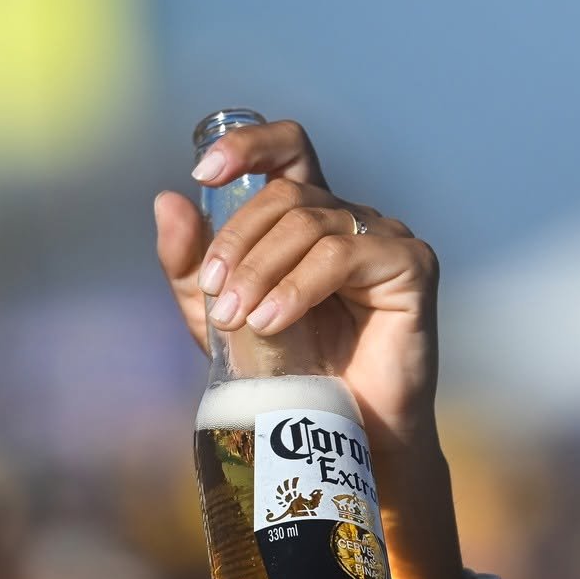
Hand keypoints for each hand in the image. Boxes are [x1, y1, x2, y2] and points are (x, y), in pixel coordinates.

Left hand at [154, 119, 439, 454]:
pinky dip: (298, 287)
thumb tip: (168, 200)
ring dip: (261, 272)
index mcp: (307, 216)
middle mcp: (349, 218)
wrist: (339, 432)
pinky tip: (273, 322)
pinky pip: (343, 255)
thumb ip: (189, 264)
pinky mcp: (411, 265)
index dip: (247, 145)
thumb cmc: (285, 374)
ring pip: (310, 225)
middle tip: (216, 299)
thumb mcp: (217, 318)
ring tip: (239, 320)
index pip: (286, 149)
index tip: (205, 173)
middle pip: (286, 195)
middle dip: (238, 244)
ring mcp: (384, 237)